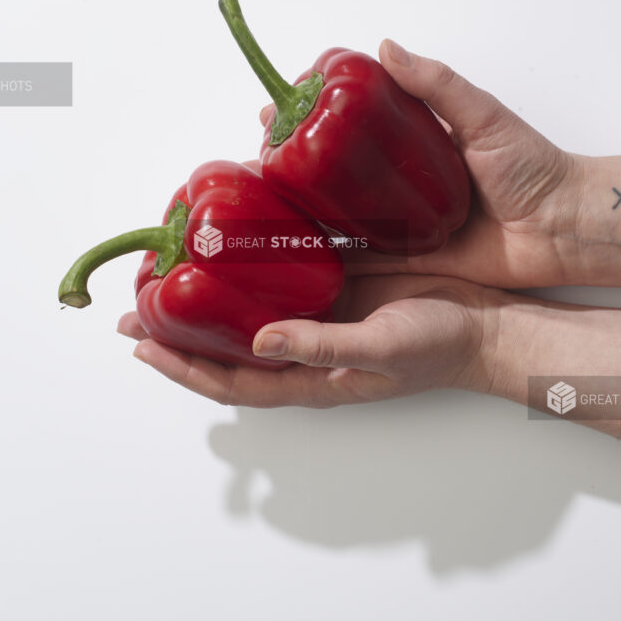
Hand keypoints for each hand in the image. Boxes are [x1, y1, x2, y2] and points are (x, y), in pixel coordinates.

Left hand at [117, 272, 500, 407]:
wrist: (483, 322)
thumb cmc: (438, 347)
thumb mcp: (379, 350)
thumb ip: (320, 346)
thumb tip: (257, 341)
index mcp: (307, 377)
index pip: (229, 381)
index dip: (184, 368)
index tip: (141, 347)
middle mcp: (302, 348)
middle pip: (226, 346)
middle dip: (180, 334)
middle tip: (136, 307)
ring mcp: (317, 313)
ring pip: (247, 309)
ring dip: (209, 296)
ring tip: (172, 270)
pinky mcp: (336, 282)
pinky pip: (283, 273)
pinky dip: (252, 262)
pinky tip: (235, 238)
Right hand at [260, 41, 581, 288]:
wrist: (561, 230)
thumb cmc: (532, 169)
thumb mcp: (483, 115)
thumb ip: (437, 84)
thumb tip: (386, 48)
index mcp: (416, 141)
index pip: (351, 121)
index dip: (311, 115)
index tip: (276, 108)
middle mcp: (402, 179)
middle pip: (334, 169)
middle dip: (292, 164)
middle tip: (256, 159)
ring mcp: (403, 218)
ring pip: (339, 212)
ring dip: (299, 208)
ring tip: (259, 201)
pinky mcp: (410, 255)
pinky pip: (361, 255)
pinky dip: (327, 252)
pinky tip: (290, 249)